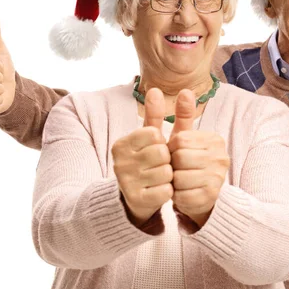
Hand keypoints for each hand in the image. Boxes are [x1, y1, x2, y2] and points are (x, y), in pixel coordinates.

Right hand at [112, 88, 172, 226]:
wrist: (134, 199)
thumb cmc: (146, 162)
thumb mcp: (150, 138)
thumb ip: (154, 114)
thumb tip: (155, 88)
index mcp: (122, 144)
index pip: (154, 133)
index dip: (161, 142)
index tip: (155, 149)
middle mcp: (120, 162)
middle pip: (162, 153)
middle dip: (167, 160)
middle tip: (158, 166)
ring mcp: (126, 182)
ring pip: (166, 172)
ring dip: (168, 176)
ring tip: (158, 178)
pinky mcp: (136, 200)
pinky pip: (166, 191)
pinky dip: (168, 191)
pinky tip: (159, 190)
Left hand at [168, 90, 229, 227]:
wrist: (203, 196)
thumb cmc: (190, 164)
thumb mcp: (185, 139)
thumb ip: (184, 115)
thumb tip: (185, 90)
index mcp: (215, 140)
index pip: (180, 139)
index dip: (171, 149)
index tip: (175, 155)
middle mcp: (220, 157)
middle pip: (179, 158)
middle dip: (172, 166)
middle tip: (176, 170)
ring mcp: (218, 177)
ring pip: (179, 177)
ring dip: (173, 182)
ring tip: (180, 182)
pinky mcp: (211, 197)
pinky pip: (182, 195)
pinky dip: (177, 197)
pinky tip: (183, 193)